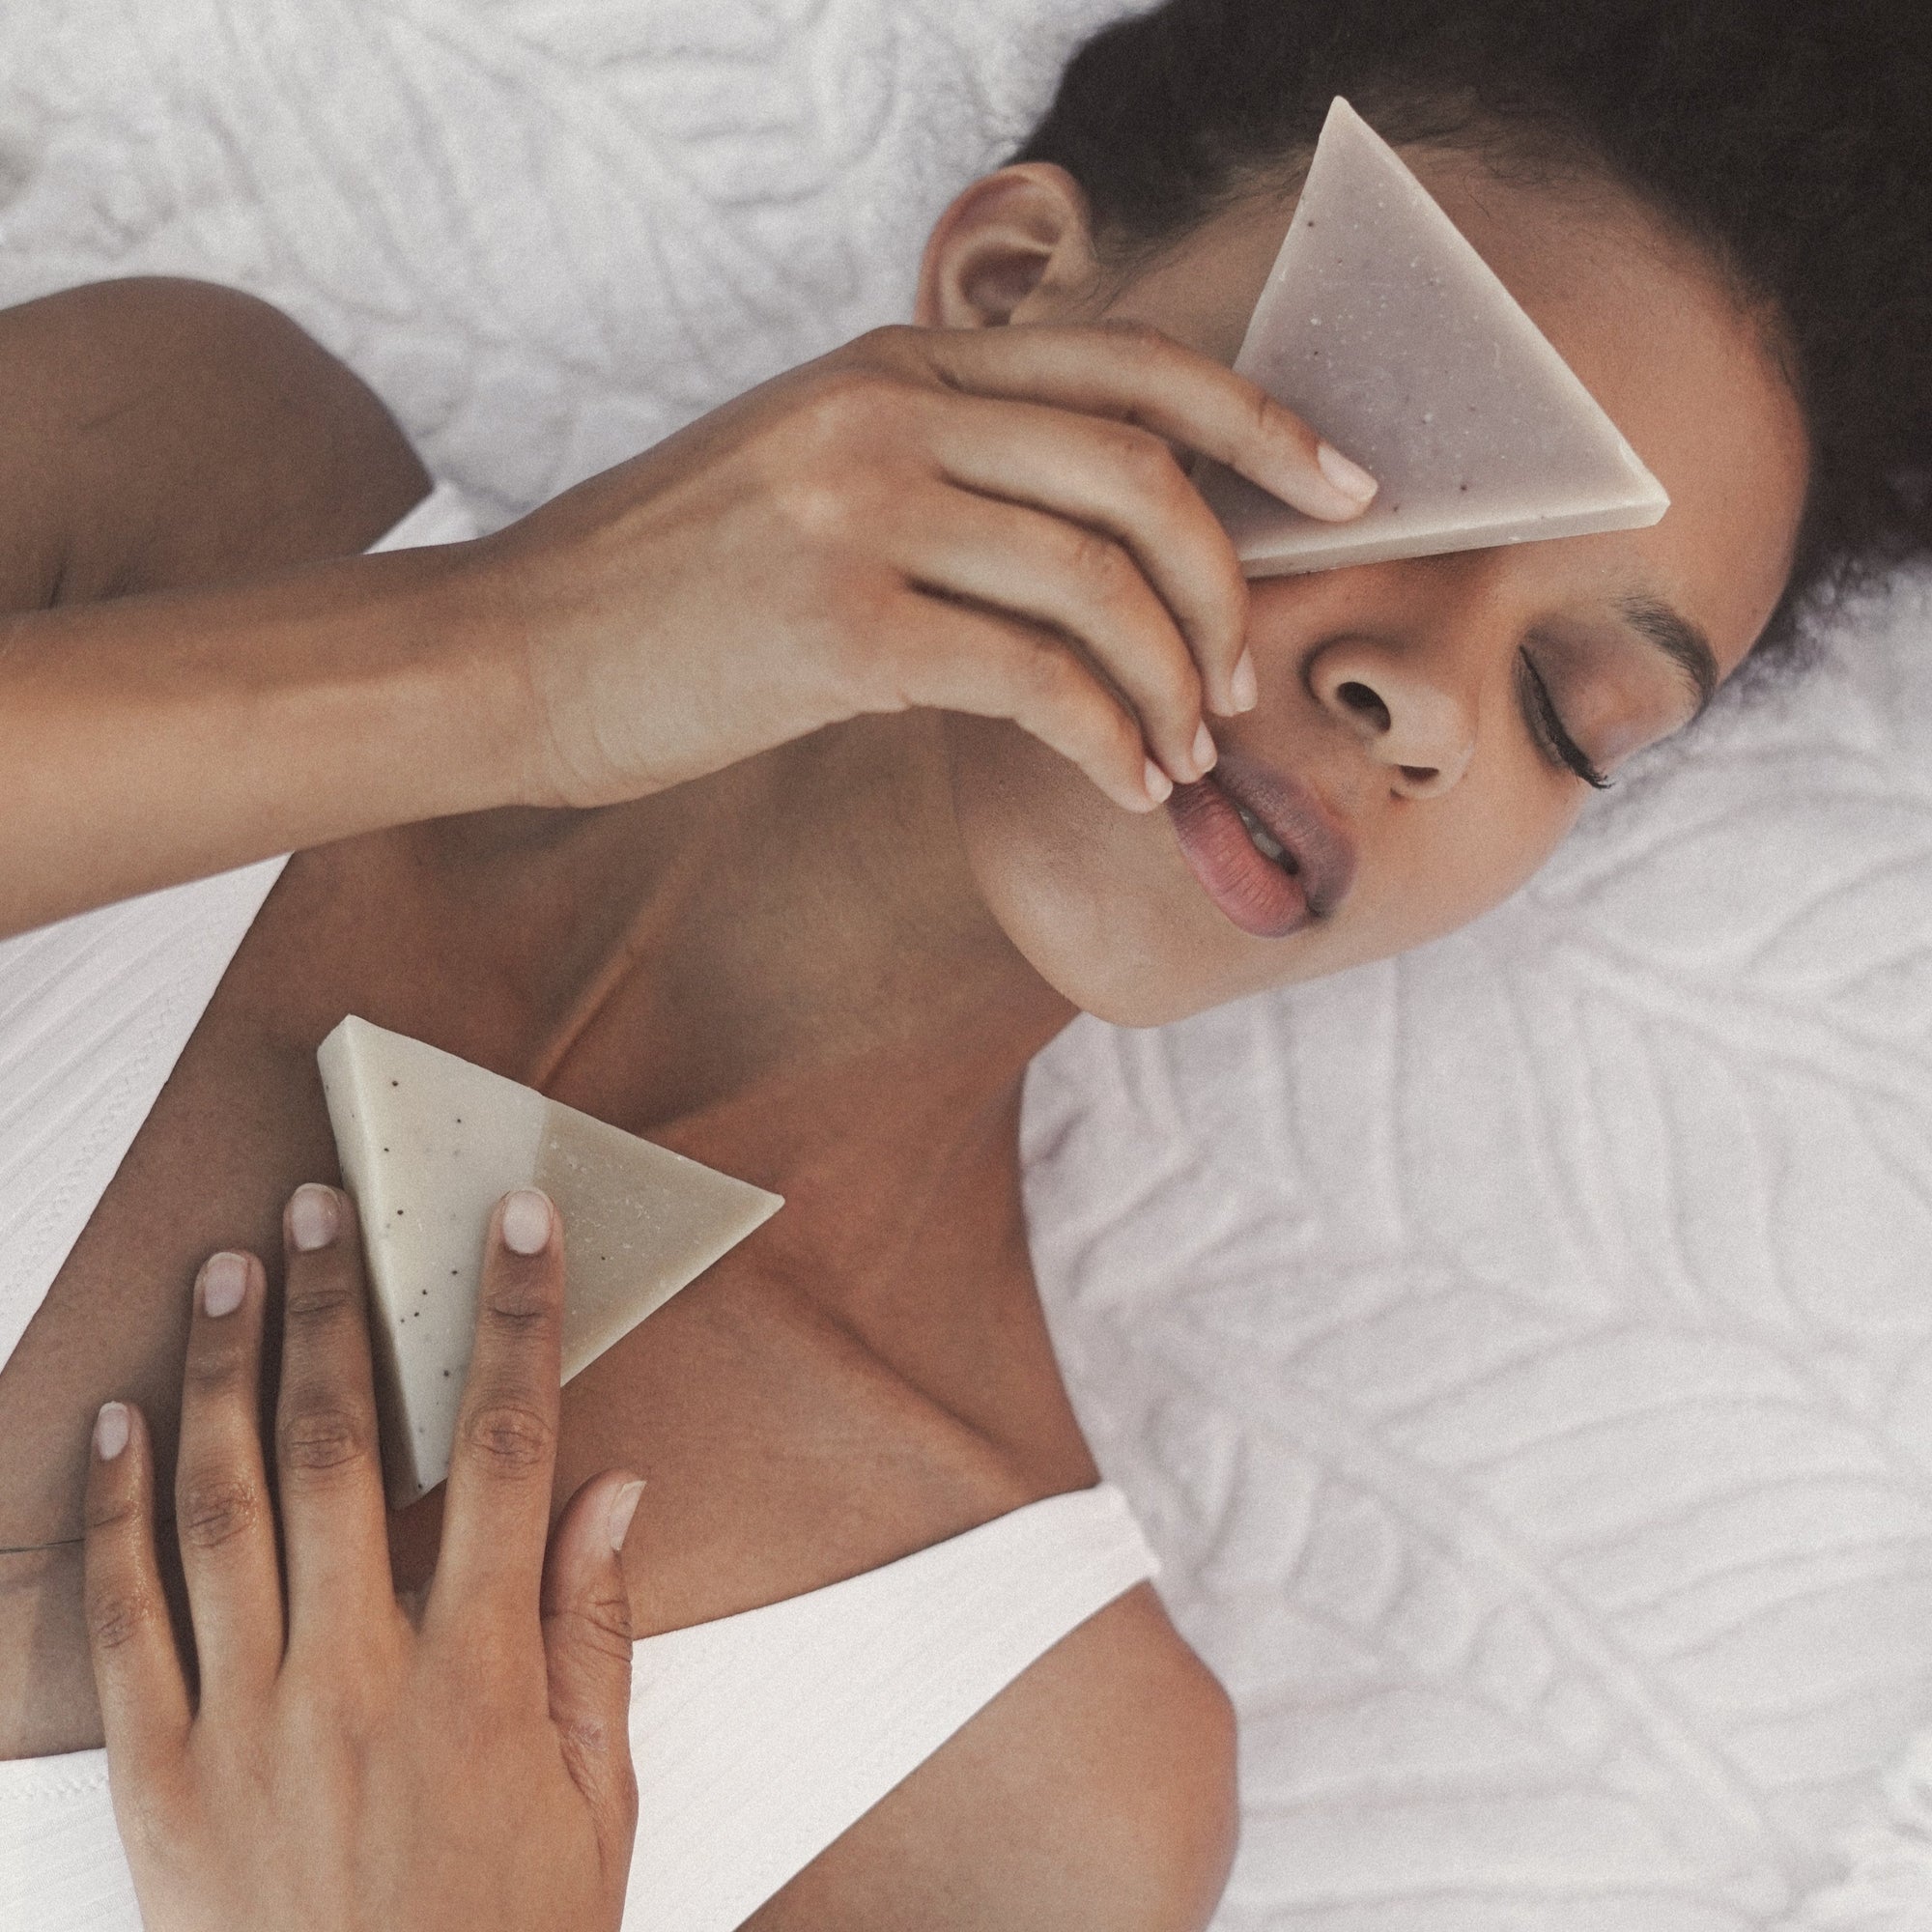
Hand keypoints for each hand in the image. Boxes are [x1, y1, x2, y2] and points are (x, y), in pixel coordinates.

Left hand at [81, 1184, 644, 1931]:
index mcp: (478, 1679)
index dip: (513, 1323)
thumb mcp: (597, 1803)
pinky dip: (114, 1509)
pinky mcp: (155, 1782)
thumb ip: (595, 1634)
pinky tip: (120, 1418)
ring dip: (228, 1371)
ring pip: (225, 1506)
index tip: (516, 1225)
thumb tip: (612, 1485)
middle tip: (326, 1205)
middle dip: (338, 1309)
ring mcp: (241, 1726)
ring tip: (229, 1267)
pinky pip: (122, 1621)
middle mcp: (355, 1679)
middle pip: (347, 1449)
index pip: (506, 1452)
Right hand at [470, 320, 1375, 815]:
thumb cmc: (660, 589)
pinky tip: (1124, 784)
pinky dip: (1108, 738)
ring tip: (1183, 754)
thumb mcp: (801, 478)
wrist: (506, 653)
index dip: (1260, 417)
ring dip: (1174, 682)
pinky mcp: (836, 621)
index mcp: (892, 366)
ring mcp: (860, 506)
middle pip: (1142, 469)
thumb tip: (1087, 549)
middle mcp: (887, 410)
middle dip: (1229, 586)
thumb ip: (936, 475)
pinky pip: (1034, 676)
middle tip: (1244, 681)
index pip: (1125, 362)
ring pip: (1100, 579)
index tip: (1340, 486)